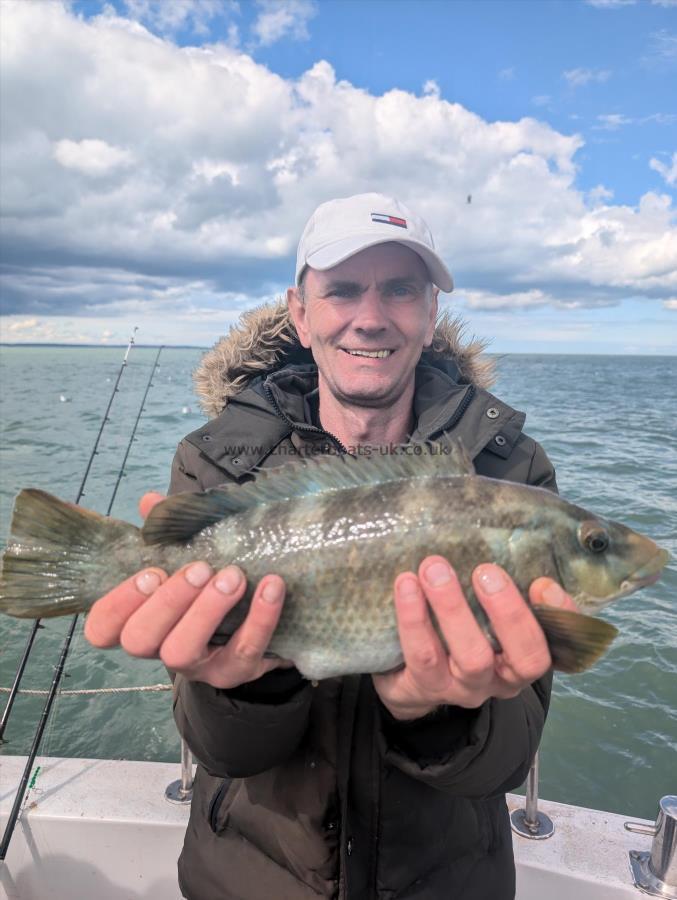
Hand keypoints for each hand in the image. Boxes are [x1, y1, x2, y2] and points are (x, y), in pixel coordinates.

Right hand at [84, 492, 291, 688]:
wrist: (266, 626)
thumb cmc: (212, 588)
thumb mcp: (189, 559)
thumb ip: (168, 534)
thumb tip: (151, 501)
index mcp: (141, 621)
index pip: (103, 627)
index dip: (119, 602)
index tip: (151, 571)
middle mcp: (160, 649)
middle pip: (140, 640)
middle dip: (166, 601)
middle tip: (198, 568)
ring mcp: (197, 667)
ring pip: (181, 653)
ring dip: (206, 611)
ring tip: (233, 576)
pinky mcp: (237, 672)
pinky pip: (244, 651)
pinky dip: (260, 617)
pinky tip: (272, 586)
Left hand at [372, 556, 577, 720]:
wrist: (408, 676)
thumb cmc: (457, 627)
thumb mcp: (484, 609)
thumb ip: (503, 581)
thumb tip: (512, 533)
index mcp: (526, 655)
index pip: (561, 639)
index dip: (559, 616)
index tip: (543, 582)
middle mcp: (503, 677)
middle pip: (524, 656)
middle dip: (508, 612)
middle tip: (486, 570)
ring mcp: (466, 687)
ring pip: (471, 656)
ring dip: (454, 608)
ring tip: (434, 568)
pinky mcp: (426, 686)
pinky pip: (422, 656)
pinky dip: (414, 617)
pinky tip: (406, 584)